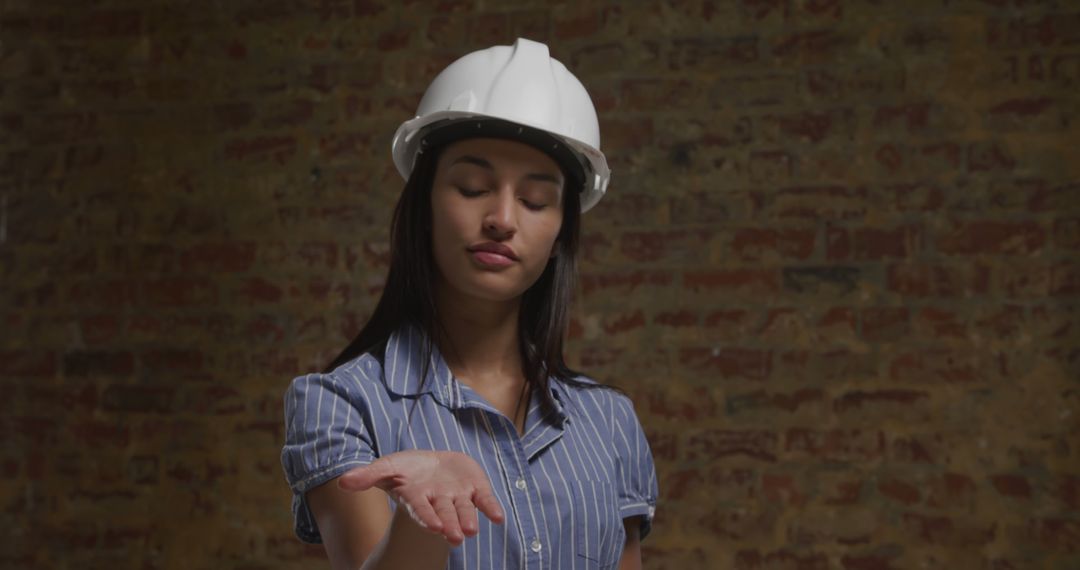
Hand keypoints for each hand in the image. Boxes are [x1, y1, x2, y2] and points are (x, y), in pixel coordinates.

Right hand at [338, 450, 505, 545]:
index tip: (434, 527)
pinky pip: (485, 499)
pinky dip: (491, 508)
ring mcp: (459, 495)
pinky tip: (499, 518)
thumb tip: (342, 482)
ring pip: (465, 510)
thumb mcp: (386, 467)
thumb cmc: (406, 471)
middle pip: (445, 514)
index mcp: (418, 497)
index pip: (421, 509)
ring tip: (471, 532)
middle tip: (457, 538)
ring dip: (469, 520)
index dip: (427, 518)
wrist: (432, 465)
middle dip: (450, 526)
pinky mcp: (476, 488)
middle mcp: (439, 501)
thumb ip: (367, 476)